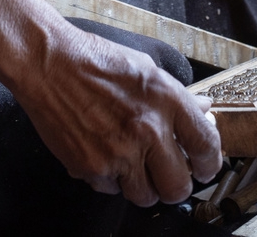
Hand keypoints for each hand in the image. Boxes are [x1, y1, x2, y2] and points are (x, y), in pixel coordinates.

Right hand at [12, 23, 220, 205]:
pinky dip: (110, 179)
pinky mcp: (91, 167)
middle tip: (167, 175)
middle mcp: (147, 129)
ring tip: (131, 164)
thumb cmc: (93, 59)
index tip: (204, 167)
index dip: (210, 163)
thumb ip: (177, 96)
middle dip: (176, 186)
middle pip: (179, 187)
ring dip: (142, 186)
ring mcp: (118, 152)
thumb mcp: (145, 67)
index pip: (206, 146)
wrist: (47, 62)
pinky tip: (103, 154)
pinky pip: (111, 190)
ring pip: (145, 196)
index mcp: (166, 99)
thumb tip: (204, 111)